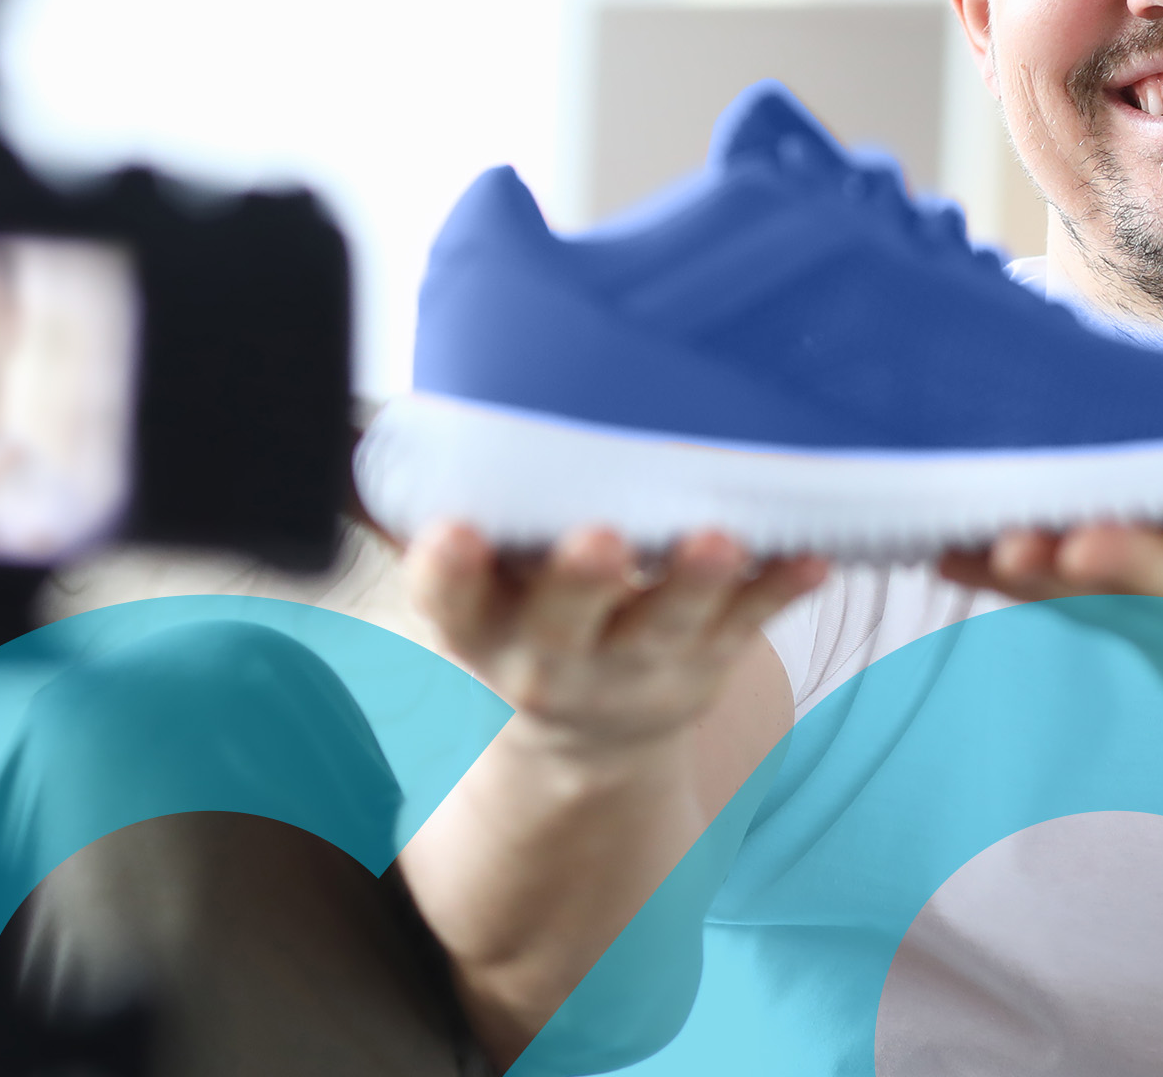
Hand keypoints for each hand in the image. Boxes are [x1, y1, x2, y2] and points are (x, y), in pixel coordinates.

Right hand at [406, 523, 827, 763]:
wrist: (585, 740)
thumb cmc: (520, 619)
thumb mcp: (466, 588)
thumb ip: (425, 511)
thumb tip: (348, 421)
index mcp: (481, 627)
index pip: (451, 600)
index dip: (448, 570)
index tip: (451, 532)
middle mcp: (554, 654)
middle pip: (565, 618)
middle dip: (581, 578)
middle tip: (600, 539)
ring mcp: (639, 660)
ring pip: (669, 620)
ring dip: (695, 580)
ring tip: (717, 539)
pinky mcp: (708, 658)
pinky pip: (751, 622)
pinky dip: (781, 588)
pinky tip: (815, 555)